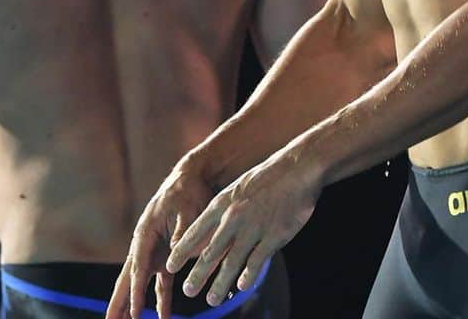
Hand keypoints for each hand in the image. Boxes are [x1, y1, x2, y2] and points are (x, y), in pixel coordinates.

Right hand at [105, 162, 214, 318]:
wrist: (191, 178)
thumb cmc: (188, 191)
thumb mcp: (188, 208)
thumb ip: (182, 233)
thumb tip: (175, 257)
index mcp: (146, 232)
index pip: (138, 267)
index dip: (136, 291)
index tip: (134, 313)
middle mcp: (145, 244)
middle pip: (129, 278)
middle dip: (120, 302)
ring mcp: (154, 251)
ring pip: (140, 283)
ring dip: (134, 304)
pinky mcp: (166, 255)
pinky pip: (160, 281)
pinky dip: (160, 298)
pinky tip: (163, 315)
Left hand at [165, 148, 321, 307]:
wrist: (297, 168)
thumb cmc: (268, 178)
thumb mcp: (238, 188)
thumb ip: (225, 211)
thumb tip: (211, 235)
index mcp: (223, 203)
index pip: (195, 232)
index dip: (182, 252)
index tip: (170, 266)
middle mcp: (234, 217)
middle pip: (210, 253)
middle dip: (197, 275)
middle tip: (188, 291)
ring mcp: (254, 228)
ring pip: (231, 263)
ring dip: (219, 284)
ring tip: (211, 299)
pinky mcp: (273, 236)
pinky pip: (256, 263)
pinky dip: (247, 277)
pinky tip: (242, 286)